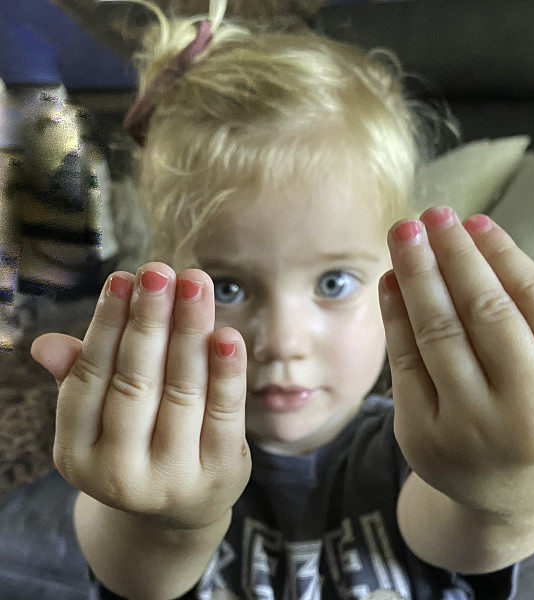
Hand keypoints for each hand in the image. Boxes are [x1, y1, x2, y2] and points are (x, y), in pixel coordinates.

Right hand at [30, 263, 250, 529]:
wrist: (184, 509)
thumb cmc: (140, 441)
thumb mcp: (103, 418)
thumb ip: (82, 377)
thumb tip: (46, 345)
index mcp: (76, 453)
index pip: (89, 379)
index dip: (105, 326)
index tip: (123, 278)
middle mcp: (118, 473)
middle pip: (136, 383)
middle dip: (150, 321)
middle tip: (161, 271)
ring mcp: (171, 479)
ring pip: (181, 393)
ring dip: (189, 333)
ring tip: (196, 285)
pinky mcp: (219, 475)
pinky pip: (223, 415)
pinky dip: (227, 374)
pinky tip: (229, 335)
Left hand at [378, 207, 533, 516]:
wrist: (515, 495)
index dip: (504, 256)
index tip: (477, 222)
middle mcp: (530, 412)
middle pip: (485, 313)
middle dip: (455, 255)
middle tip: (434, 214)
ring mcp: (472, 429)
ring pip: (440, 332)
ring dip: (418, 274)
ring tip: (405, 233)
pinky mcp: (425, 438)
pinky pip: (407, 362)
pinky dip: (396, 316)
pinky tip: (392, 281)